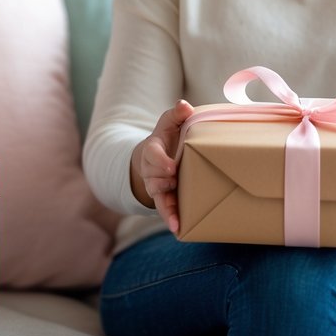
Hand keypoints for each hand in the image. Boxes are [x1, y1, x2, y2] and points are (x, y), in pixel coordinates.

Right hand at [130, 100, 194, 234]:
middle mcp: (151, 169)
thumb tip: (184, 106)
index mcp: (153, 149)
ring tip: (176, 217)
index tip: (171, 167)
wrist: (158, 157)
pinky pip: (165, 208)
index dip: (160, 161)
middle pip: (154, 177)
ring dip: (167, 204)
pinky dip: (170, 218)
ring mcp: (156, 185)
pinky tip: (177, 229)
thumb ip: (177, 114)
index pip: (152, 153)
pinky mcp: (164, 197)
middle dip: (164, 180)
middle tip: (175, 181)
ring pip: (158, 195)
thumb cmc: (168, 137)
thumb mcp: (170, 123)